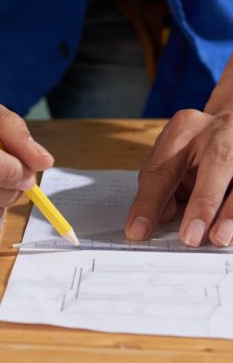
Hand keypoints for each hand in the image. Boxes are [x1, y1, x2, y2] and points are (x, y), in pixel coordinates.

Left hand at [125, 109, 232, 246]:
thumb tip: (157, 221)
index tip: (138, 231)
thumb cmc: (197, 148)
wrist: (231, 125)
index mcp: (183, 130)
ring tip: (219, 238)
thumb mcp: (172, 160)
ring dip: (230, 212)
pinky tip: (232, 233)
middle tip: (190, 237)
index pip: (162, 169)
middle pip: (216, 162)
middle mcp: (218, 131)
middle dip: (202, 203)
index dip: (148, 203)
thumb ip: (162, 188)